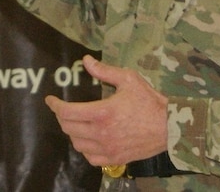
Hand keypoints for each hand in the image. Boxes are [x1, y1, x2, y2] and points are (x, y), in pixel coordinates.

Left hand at [45, 55, 168, 166]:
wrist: (169, 127)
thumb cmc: (149, 101)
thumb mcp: (128, 79)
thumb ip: (104, 71)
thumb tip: (86, 60)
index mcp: (102, 113)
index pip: (68, 112)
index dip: (55, 105)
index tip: (50, 100)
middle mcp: (102, 133)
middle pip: (69, 128)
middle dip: (61, 117)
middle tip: (63, 109)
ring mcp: (108, 148)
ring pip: (77, 144)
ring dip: (72, 132)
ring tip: (75, 122)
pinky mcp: (115, 158)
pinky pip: (90, 157)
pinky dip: (84, 149)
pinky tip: (88, 139)